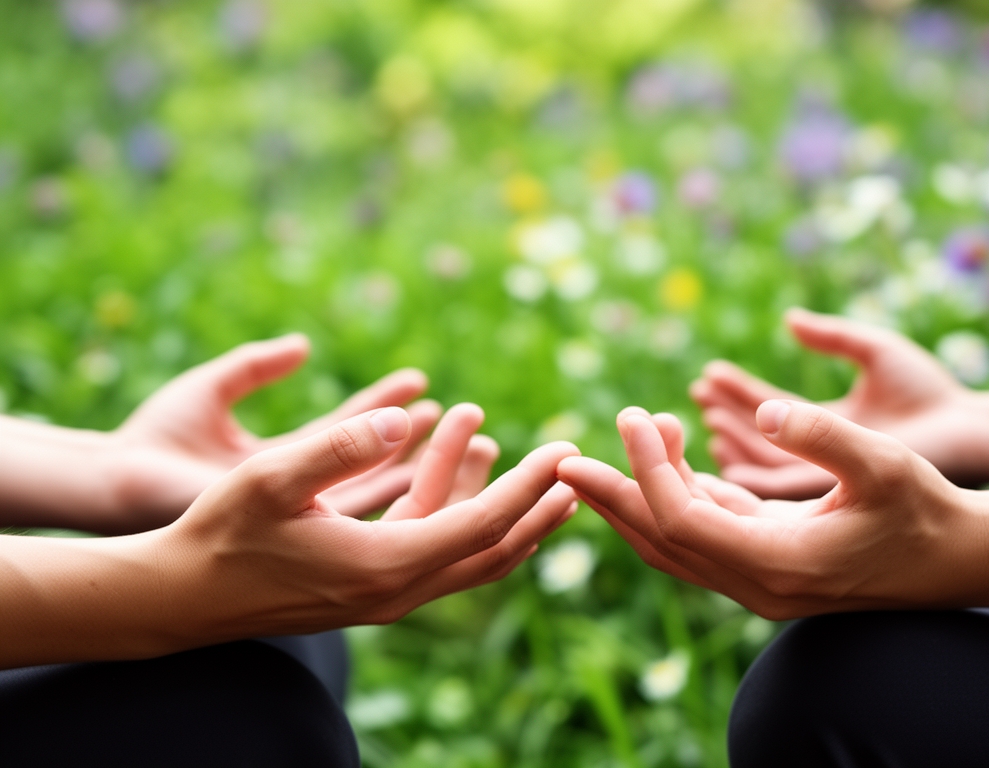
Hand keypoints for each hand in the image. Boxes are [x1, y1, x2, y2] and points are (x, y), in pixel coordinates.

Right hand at [0, 404, 577, 666]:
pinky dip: (448, 508)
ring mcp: (384, 595)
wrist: (183, 596)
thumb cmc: (219, 534)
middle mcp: (397, 591)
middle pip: (491, 550)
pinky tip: (443, 465)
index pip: (482, 525)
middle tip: (571, 467)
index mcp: (385, 566)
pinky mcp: (368, 587)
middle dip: (534, 507)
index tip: (563, 451)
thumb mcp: (269, 480)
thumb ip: (336, 446)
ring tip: (484, 435)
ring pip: (461, 550)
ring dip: (485, 497)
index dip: (528, 486)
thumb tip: (402, 418)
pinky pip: (429, 548)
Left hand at [108, 335, 441, 532]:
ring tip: (469, 442)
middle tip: (469, 421)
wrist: (116, 488)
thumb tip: (303, 343)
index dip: (387, 405)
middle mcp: (300, 490)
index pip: (350, 429)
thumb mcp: (212, 389)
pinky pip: (360, 504)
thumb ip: (256, 365)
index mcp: (285, 462)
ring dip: (423, 465)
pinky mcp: (297, 527)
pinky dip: (395, 482)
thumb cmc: (155, 438)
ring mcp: (299, 513)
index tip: (423, 383)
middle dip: (424, 442)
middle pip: (377, 463)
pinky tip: (429, 463)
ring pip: (380, 488)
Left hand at [556, 403, 988, 619]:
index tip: (632, 415)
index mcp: (776, 564)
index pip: (683, 519)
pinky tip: (668, 460)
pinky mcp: (761, 569)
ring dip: (638, 496)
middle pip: (659, 541)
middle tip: (560, 460)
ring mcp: (755, 583)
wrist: (952, 562)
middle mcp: (754, 585)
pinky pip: (701, 538)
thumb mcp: (884, 465)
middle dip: (609, 498)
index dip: (648, 469)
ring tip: (615, 444)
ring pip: (674, 544)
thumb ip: (823, 437)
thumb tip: (760, 412)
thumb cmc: (925, 512)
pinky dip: (677, 500)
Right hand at [690, 308, 977, 498]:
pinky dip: (746, 469)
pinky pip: (772, 488)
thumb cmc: (930, 393)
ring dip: (732, 440)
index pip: (771, 411)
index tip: (708, 377)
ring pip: (759, 463)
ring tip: (706, 418)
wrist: (966, 431)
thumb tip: (790, 319)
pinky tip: (725, 454)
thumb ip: (832, 337)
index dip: (738, 393)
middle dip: (725, 416)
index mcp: (828, 427)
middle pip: (759, 437)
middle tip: (696, 397)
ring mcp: (824, 477)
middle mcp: (821, 456)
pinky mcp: (825, 496)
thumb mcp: (874, 353)